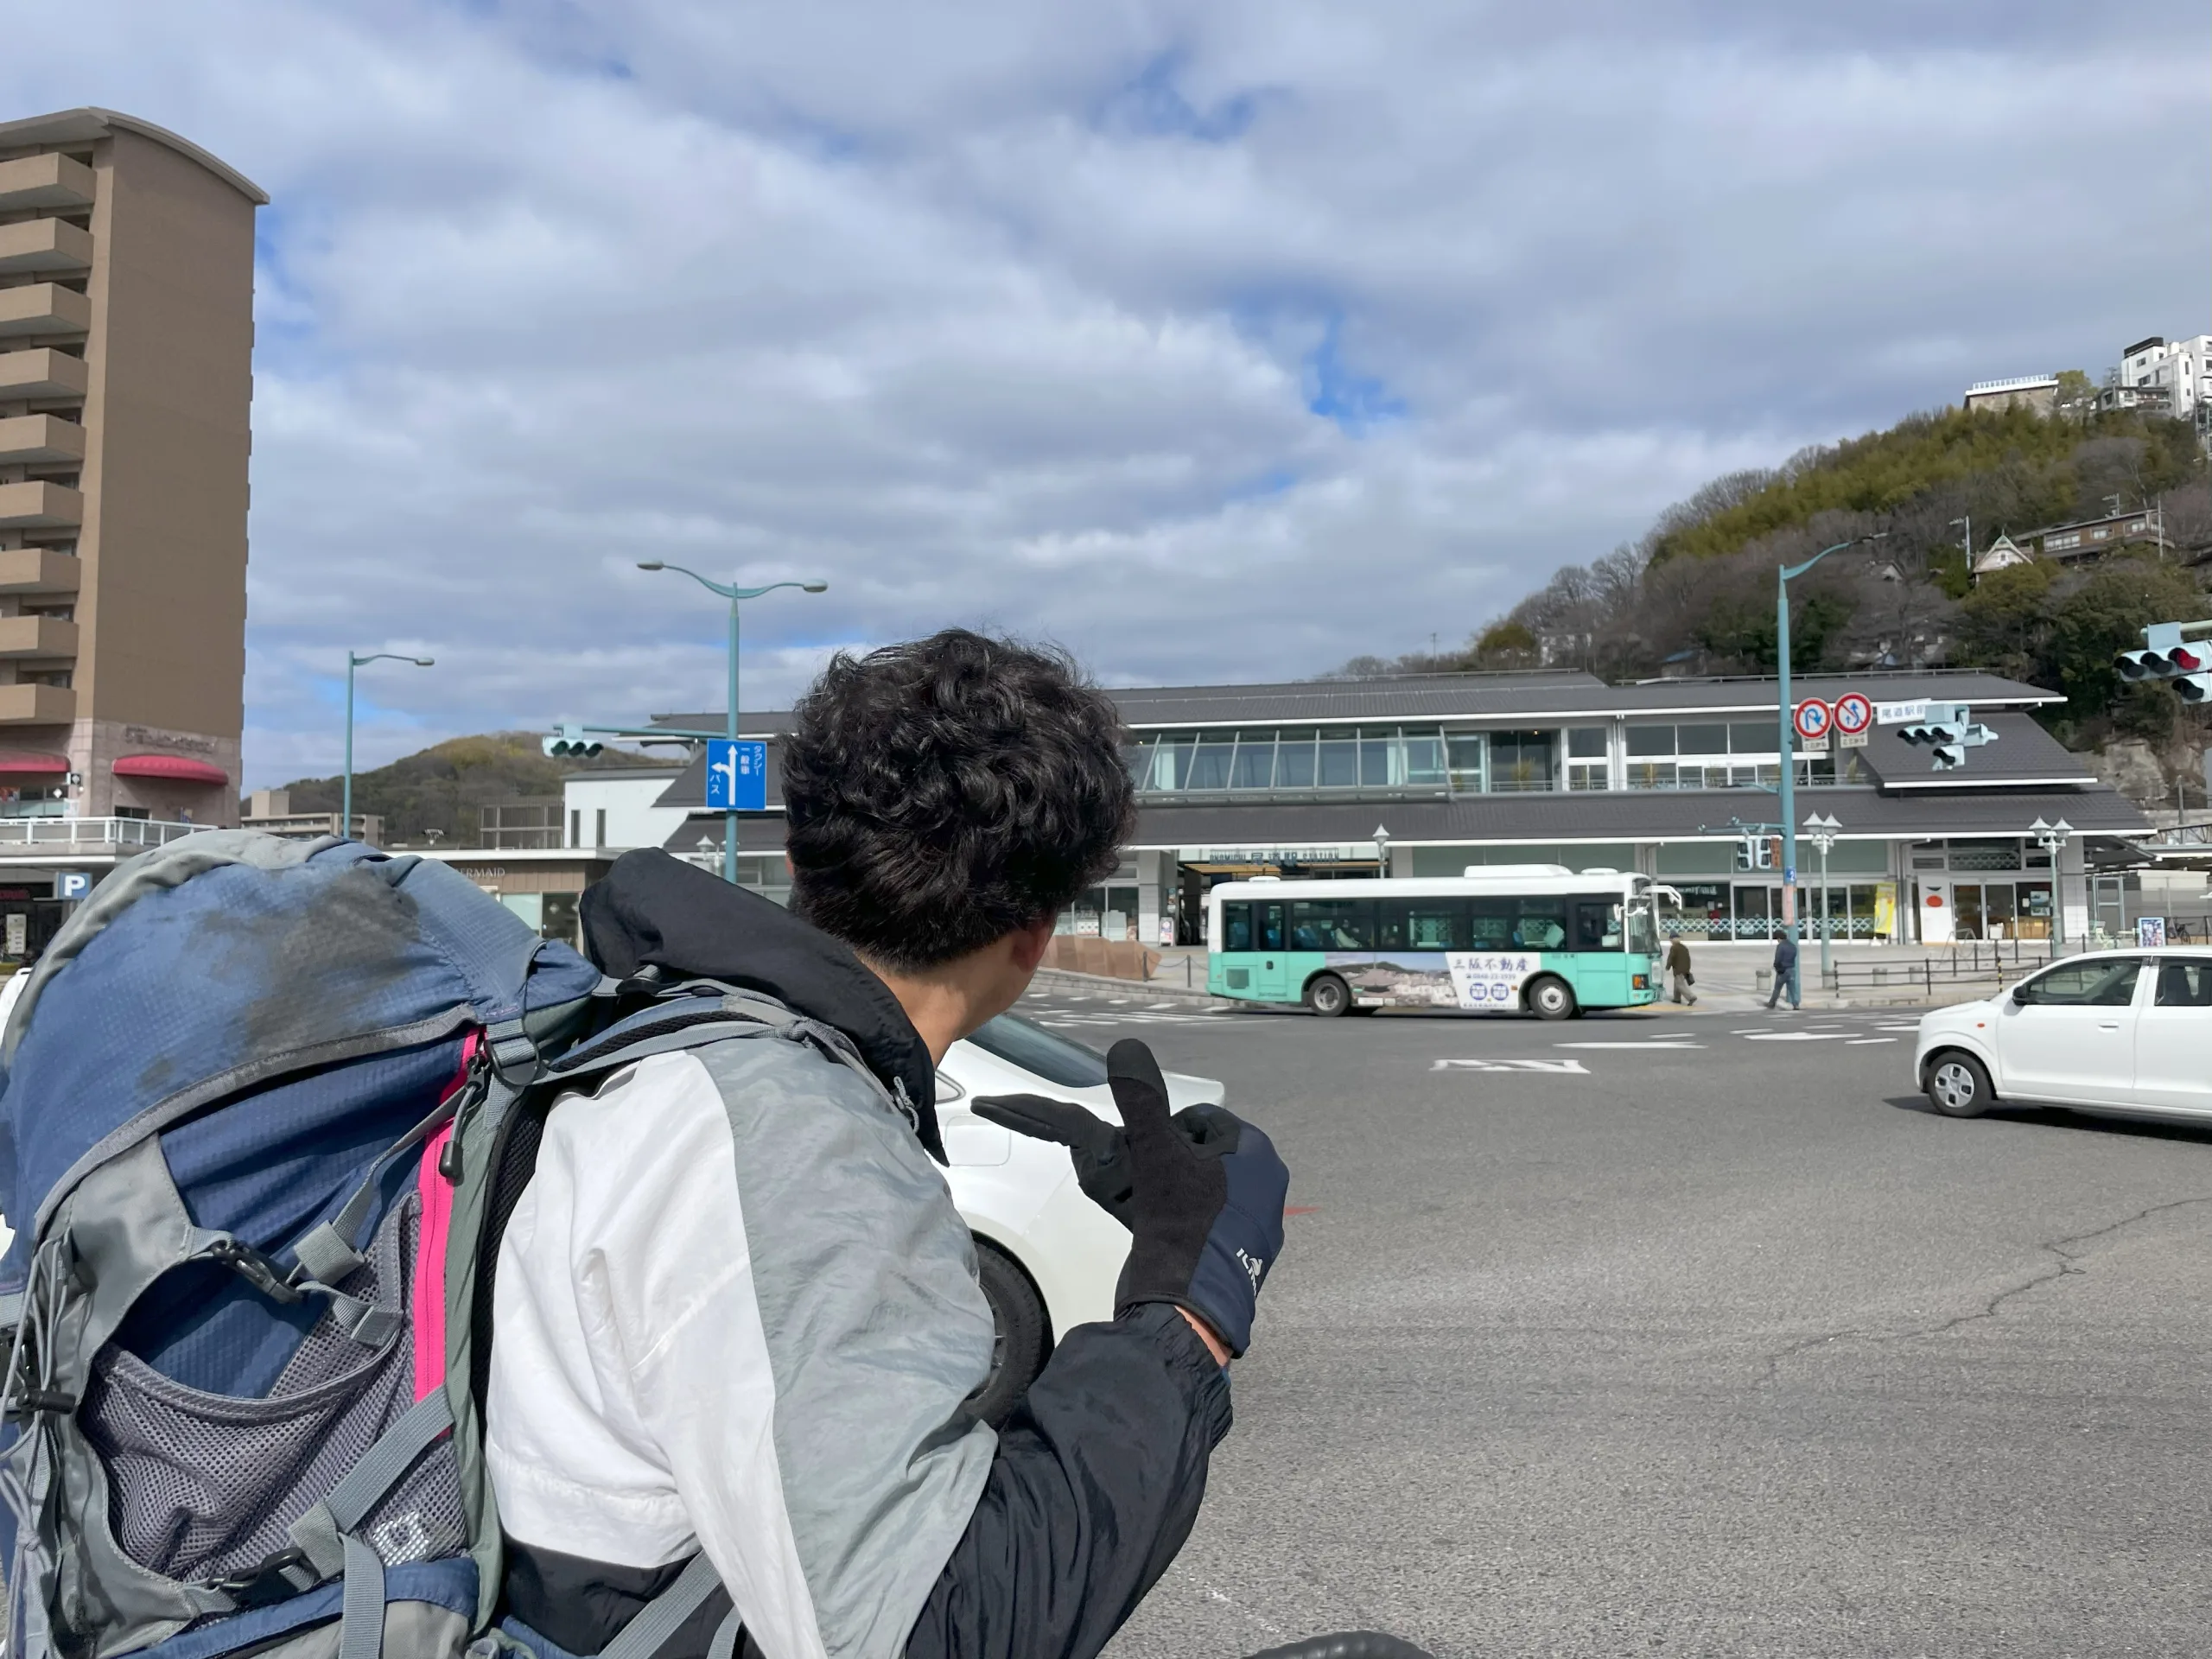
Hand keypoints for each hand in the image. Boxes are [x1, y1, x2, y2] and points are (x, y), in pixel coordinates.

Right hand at [979, 1040, 1287, 1356]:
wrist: (1189, 1304)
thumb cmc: (1179, 1220)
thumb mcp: (1155, 1152)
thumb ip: (1142, 1101)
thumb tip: (1126, 1047)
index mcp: (1257, 1152)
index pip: (1202, 1120)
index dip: (1166, 1132)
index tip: (1143, 1152)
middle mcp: (1267, 1185)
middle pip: (1202, 1156)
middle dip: (1169, 1164)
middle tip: (1142, 1183)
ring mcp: (1260, 1225)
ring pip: (1204, 1191)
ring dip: (1174, 1193)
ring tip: (1148, 1210)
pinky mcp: (1246, 1258)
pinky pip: (1208, 1224)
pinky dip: (1184, 1223)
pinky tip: (1161, 1235)